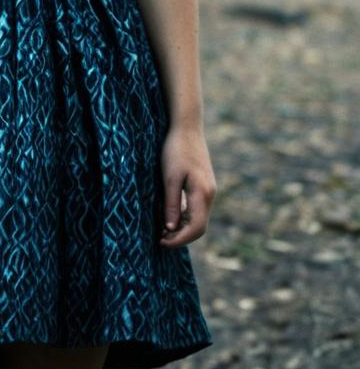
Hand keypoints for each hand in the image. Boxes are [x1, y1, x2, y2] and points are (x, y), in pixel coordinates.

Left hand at [158, 124, 215, 248]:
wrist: (187, 127)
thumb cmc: (175, 149)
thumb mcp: (169, 177)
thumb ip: (171, 203)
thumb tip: (170, 228)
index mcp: (202, 194)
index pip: (196, 228)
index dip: (180, 240)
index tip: (162, 242)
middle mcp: (209, 195)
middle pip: (199, 226)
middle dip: (180, 236)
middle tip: (160, 238)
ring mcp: (208, 190)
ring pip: (198, 218)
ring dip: (182, 226)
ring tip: (162, 229)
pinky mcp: (204, 185)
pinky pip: (196, 208)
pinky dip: (185, 215)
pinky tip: (170, 214)